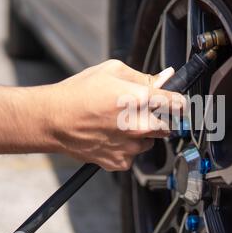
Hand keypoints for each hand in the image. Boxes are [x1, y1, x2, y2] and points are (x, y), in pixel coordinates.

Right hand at [47, 60, 185, 170]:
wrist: (53, 120)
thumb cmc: (78, 93)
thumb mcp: (112, 71)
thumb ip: (144, 76)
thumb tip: (166, 78)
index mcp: (140, 100)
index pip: (178, 104)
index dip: (178, 102)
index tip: (176, 102)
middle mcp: (139, 126)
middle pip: (169, 126)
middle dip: (160, 118)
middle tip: (141, 111)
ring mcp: (130, 147)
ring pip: (151, 142)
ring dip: (142, 134)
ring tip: (120, 124)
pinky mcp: (120, 161)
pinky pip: (133, 155)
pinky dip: (127, 147)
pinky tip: (111, 136)